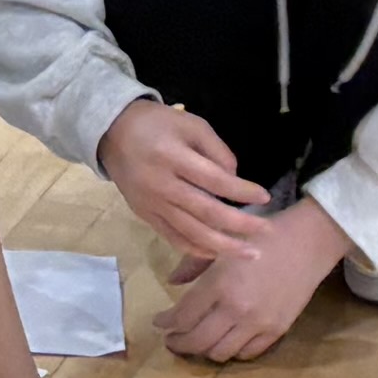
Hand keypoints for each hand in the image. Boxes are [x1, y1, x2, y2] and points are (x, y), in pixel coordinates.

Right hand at [101, 98, 271, 255]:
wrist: (111, 133)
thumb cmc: (156, 124)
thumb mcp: (190, 123)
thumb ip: (216, 150)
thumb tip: (235, 179)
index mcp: (173, 157)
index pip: (214, 180)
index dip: (241, 191)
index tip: (265, 197)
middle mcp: (162, 184)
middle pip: (206, 212)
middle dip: (240, 225)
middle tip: (267, 232)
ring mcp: (152, 204)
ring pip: (192, 232)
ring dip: (223, 246)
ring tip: (249, 254)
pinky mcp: (145, 216)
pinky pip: (174, 238)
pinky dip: (197, 249)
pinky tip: (217, 253)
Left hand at [159, 198, 353, 362]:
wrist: (307, 243)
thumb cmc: (261, 237)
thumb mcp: (221, 244)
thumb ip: (192, 264)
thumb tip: (171, 283)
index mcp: (219, 284)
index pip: (183, 315)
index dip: (166, 323)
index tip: (159, 323)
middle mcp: (237, 309)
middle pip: (198, 341)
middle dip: (179, 343)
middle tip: (171, 340)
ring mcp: (258, 323)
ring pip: (221, 353)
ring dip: (204, 350)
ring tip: (197, 341)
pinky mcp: (277, 331)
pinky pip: (247, 354)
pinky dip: (231, 351)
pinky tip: (224, 341)